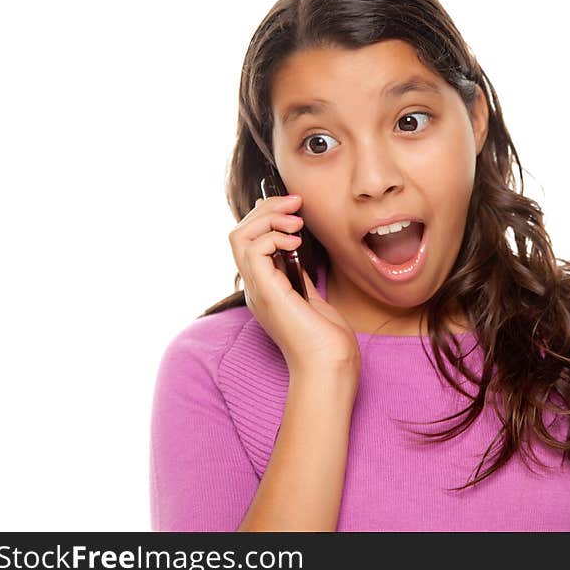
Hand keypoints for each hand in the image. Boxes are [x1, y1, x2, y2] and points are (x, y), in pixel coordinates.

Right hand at [229, 194, 360, 382]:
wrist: (330, 367)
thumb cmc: (326, 340)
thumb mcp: (311, 298)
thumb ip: (297, 275)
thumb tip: (294, 251)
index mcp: (263, 289)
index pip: (248, 241)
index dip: (267, 217)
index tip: (296, 207)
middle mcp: (254, 288)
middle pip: (239, 233)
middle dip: (266, 209)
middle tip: (296, 202)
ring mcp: (257, 291)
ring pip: (239, 236)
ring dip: (268, 218)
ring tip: (296, 221)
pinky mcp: (267, 293)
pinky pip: (252, 250)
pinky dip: (273, 236)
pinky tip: (297, 242)